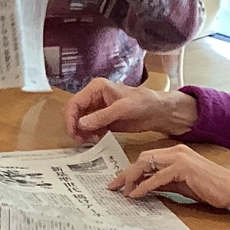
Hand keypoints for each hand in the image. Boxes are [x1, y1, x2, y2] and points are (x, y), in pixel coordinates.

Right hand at [65, 76, 198, 142]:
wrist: (159, 112)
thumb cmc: (144, 103)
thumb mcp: (122, 109)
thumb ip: (101, 116)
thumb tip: (81, 124)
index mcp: (96, 88)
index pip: (74, 102)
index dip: (70, 118)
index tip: (73, 133)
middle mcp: (94, 97)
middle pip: (74, 113)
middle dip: (75, 127)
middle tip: (81, 140)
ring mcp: (97, 109)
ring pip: (80, 122)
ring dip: (83, 133)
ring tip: (92, 140)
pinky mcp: (103, 120)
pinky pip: (90, 129)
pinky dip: (90, 135)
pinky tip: (98, 139)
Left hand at [108, 144, 229, 212]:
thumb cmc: (210, 187)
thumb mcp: (180, 185)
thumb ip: (162, 183)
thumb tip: (143, 188)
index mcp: (175, 152)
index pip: (146, 158)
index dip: (130, 170)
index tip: (118, 183)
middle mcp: (175, 151)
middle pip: (142, 158)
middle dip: (125, 173)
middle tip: (113, 187)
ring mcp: (180, 158)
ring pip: (146, 164)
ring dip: (131, 178)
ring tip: (122, 192)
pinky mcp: (184, 168)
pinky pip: (157, 177)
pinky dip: (144, 186)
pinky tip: (136, 195)